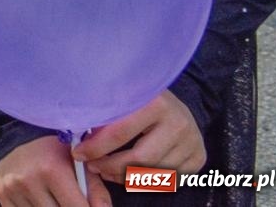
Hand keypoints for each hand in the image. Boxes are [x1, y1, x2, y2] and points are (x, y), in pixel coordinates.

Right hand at [0, 134, 109, 206]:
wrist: (19, 134)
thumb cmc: (57, 149)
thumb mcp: (81, 164)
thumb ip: (96, 191)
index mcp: (52, 170)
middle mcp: (29, 180)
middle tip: (70, 201)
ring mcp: (12, 188)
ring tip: (56, 199)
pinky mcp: (1, 194)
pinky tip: (41, 201)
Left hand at [76, 90, 205, 180]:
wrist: (175, 103)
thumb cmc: (140, 100)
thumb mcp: (122, 96)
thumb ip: (103, 112)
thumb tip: (76, 132)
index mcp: (155, 102)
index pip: (120, 133)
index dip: (96, 147)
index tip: (79, 154)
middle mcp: (178, 122)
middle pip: (140, 158)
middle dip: (110, 166)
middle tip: (93, 166)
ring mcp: (192, 141)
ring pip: (154, 172)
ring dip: (125, 176)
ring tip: (107, 170)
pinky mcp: (199, 157)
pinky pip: (169, 179)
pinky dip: (146, 180)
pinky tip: (129, 173)